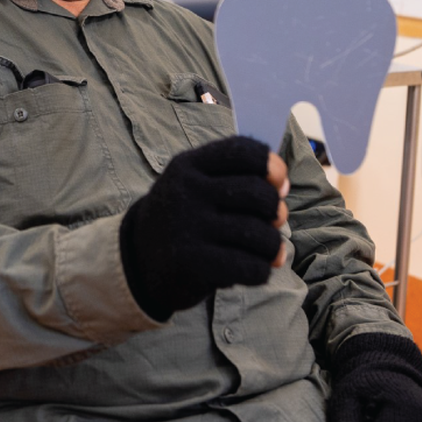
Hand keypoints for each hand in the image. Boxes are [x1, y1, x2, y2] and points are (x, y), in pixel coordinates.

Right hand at [118, 135, 288, 319]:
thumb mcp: (195, 181)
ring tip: (266, 249)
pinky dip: (262, 270)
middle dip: (276, 210)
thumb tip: (281, 184)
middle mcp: (187, 191)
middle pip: (259, 194)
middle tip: (272, 220)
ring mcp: (188, 227)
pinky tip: (253, 267)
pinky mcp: (192, 263)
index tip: (277, 182)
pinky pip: (252, 267)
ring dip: (272, 246)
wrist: (139, 254)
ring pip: (261, 235)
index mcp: (189, 164)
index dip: (272, 165)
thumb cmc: (185, 213)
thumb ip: (236, 175)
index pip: (244, 151)